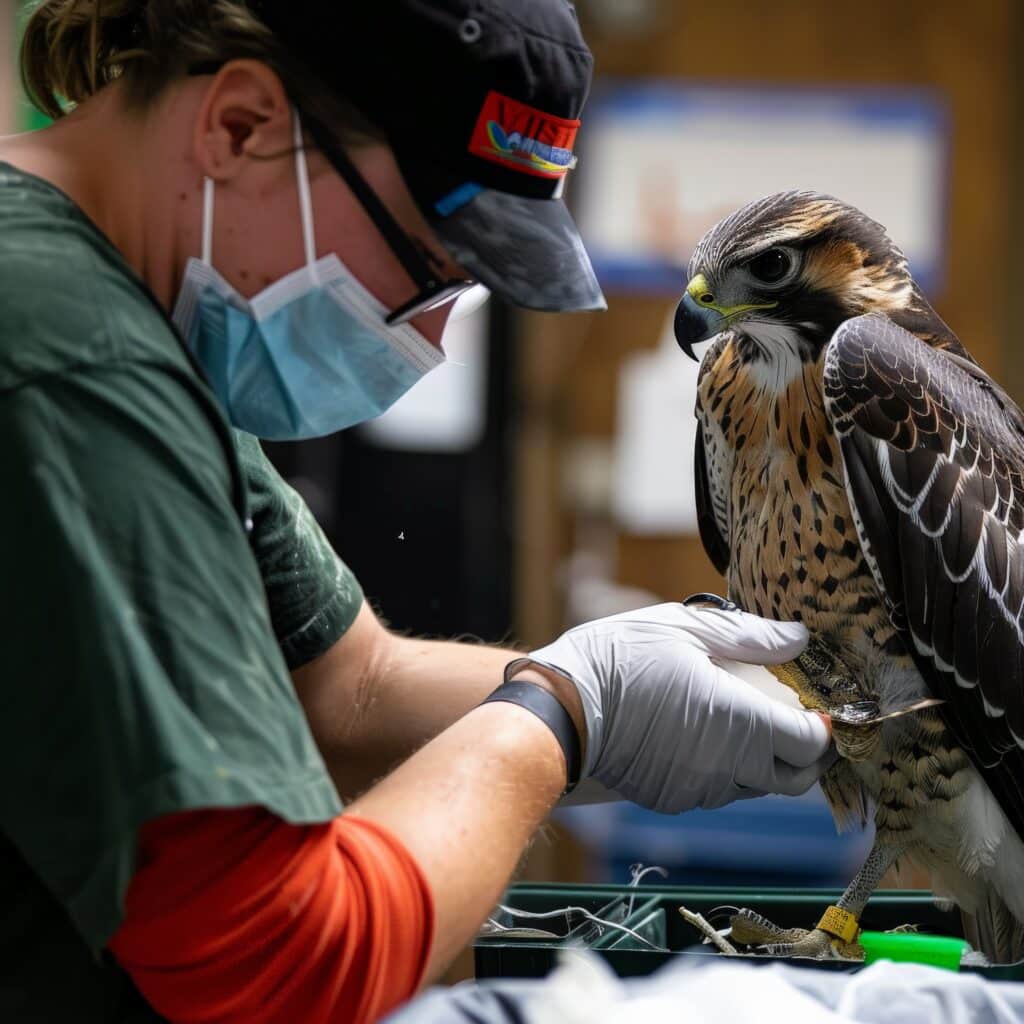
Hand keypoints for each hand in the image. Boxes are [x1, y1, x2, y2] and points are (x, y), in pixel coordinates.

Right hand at [510, 602, 833, 813]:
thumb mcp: (685, 629)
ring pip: (755, 787)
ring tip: (740, 722)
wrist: (560, 708)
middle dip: (803, 752)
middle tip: (790, 717)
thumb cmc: (622, 658)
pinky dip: (722, 771)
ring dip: (762, 762)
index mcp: (741, 721)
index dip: (825, 728)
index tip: (818, 707)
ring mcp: (699, 790)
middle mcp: (728, 766)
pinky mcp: (672, 800)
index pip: (813, 744)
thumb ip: (750, 636)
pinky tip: (699, 737)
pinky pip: (715, 792)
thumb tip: (799, 638)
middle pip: (795, 778)